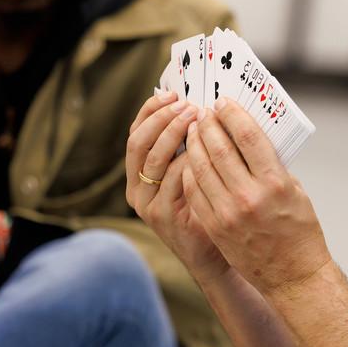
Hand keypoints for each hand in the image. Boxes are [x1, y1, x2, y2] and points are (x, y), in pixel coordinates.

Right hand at [126, 91, 229, 282]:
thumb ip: (186, 146)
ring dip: (175, 134)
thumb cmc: (206, 207)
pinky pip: (174, 180)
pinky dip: (188, 160)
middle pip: (138, 143)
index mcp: (138, 174)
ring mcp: (147, 204)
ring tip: (197, 119)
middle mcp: (136, 189)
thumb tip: (194, 104)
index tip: (171, 93)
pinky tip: (205, 149)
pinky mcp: (164, 216)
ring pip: (154, 159)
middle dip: (161, 119)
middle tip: (186, 105)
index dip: (150, 110)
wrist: (212, 254)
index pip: (135, 133)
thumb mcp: (190, 173)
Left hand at [182, 100, 331, 295]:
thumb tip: (248, 136)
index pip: (247, 135)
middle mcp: (249, 196)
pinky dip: (190, 170)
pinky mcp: (214, 226)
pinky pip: (194, 190)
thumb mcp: (295, 190)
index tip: (222, 102)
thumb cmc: (299, 230)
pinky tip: (191, 160)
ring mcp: (227, 213)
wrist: (293, 276)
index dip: (232, 113)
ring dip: (194, 144)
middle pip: (219, 147)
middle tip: (202, 112)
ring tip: (193, 131)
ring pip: (200, 166)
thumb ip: (272, 164)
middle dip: (207, 124)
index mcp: (275, 182)